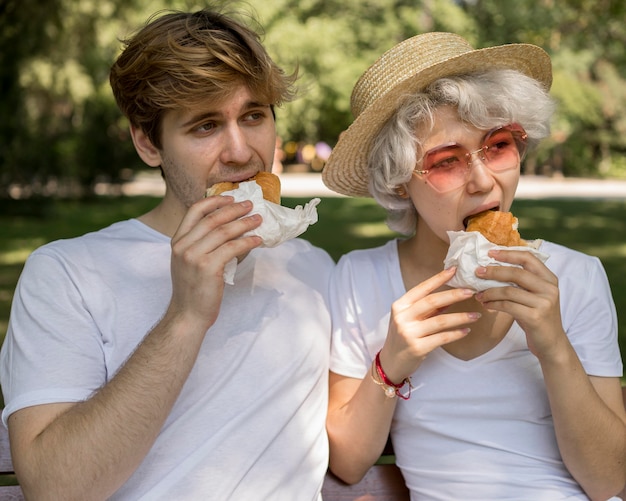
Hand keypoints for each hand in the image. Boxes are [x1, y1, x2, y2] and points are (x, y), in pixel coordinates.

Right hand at [167, 195, 262, 331]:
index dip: (215, 201)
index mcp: (177, 241)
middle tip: (251, 206)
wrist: (187, 315)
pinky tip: (257, 240)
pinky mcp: (208, 267)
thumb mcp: (189, 261)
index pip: (195, 210)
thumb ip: (201, 243)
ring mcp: (194, 256)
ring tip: (258, 220)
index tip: (231, 197)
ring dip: (245, 223)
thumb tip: (231, 227)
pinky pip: (232, 248)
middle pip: (213, 218)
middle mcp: (183, 246)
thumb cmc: (193, 289)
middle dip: (235, 209)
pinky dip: (247, 241)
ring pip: (224, 231)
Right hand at [379, 267, 480, 382]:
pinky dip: (456, 334)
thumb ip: (427, 308)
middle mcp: (402, 317)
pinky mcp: (417, 348)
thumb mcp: (410, 318)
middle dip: (453, 295)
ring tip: (476, 315)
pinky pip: (442, 338)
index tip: (454, 270)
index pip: (422, 288)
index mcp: (400, 306)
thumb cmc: (403, 337)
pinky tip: (466, 331)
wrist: (391, 362)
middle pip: (431, 302)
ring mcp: (408, 333)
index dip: (438, 278)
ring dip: (461, 317)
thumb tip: (451, 294)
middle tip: (471, 292)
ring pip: (440, 321)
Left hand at [474, 249, 564, 358]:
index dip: (508, 254)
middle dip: (493, 271)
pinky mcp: (535, 317)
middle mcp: (549, 289)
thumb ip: (521, 282)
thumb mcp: (534, 296)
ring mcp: (544, 303)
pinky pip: (508, 306)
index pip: (528, 258)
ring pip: (509, 291)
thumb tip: (492, 267)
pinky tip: (486, 305)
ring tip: (478, 294)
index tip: (490, 253)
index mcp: (549, 279)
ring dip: (489, 292)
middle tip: (477, 272)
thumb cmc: (537, 316)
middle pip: (516, 273)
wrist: (551, 343)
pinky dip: (493, 304)